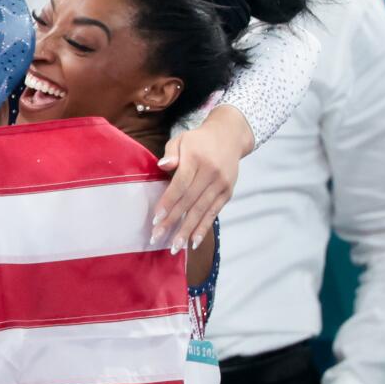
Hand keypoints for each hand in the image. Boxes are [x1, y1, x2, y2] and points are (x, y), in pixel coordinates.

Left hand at [152, 104, 252, 252]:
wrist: (229, 137)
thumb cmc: (198, 141)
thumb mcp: (181, 139)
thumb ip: (171, 153)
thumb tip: (163, 166)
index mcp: (197, 158)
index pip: (181, 184)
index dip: (168, 202)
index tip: (155, 218)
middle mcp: (211, 172)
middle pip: (190, 201)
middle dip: (173, 221)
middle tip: (158, 237)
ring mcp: (221, 184)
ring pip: (202, 210)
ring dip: (187, 230)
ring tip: (175, 246)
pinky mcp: (227, 193)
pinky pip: (213, 213)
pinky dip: (203, 228)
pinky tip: (193, 242)